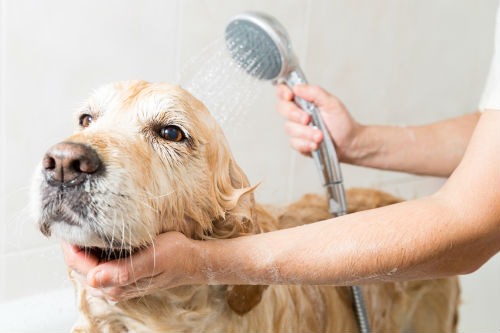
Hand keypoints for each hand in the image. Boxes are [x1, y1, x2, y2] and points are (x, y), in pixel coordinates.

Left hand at [62, 232, 202, 301]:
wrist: (193, 260)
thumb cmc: (175, 256)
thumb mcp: (152, 258)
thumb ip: (123, 271)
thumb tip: (94, 279)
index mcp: (116, 284)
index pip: (78, 264)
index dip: (69, 243)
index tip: (65, 221)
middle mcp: (113, 287)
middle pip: (78, 266)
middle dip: (72, 244)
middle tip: (69, 218)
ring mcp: (117, 283)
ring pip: (87, 265)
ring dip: (81, 247)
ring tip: (79, 223)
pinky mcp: (122, 276)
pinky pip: (98, 264)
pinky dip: (92, 250)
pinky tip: (96, 236)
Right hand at [276, 84, 361, 160]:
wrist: (349, 142)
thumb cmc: (341, 122)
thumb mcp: (331, 103)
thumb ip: (314, 92)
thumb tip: (297, 87)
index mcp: (303, 100)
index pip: (284, 92)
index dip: (282, 92)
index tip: (290, 96)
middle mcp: (296, 113)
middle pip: (282, 109)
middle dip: (294, 114)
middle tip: (308, 119)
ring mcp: (296, 128)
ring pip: (289, 128)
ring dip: (305, 132)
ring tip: (320, 135)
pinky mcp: (298, 143)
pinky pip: (294, 143)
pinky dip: (306, 143)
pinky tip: (315, 143)